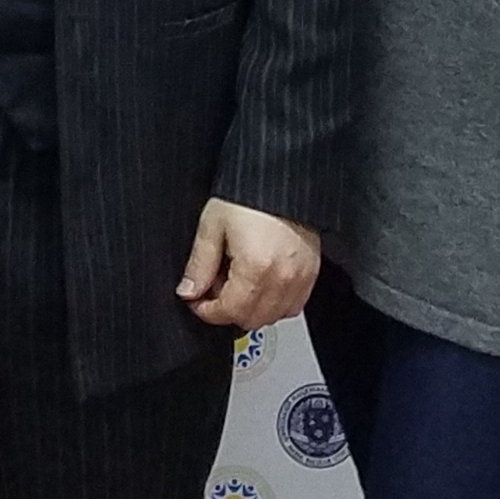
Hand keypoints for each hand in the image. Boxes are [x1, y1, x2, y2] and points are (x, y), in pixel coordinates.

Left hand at [175, 198, 319, 328]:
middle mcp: (283, 279)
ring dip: (251, 308)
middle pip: (251, 319)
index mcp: (257, 269)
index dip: (205, 309)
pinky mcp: (312, 273)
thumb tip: (188, 291)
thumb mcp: (212, 225)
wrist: (280, 179)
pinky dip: (274, 302)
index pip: (229, 311)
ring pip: (273, 316)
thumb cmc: (247, 196)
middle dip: (227, 309)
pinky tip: (260, 281)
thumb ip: (200, 264)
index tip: (195, 299)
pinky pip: (293, 305)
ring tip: (237, 279)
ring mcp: (301, 278)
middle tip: (214, 285)